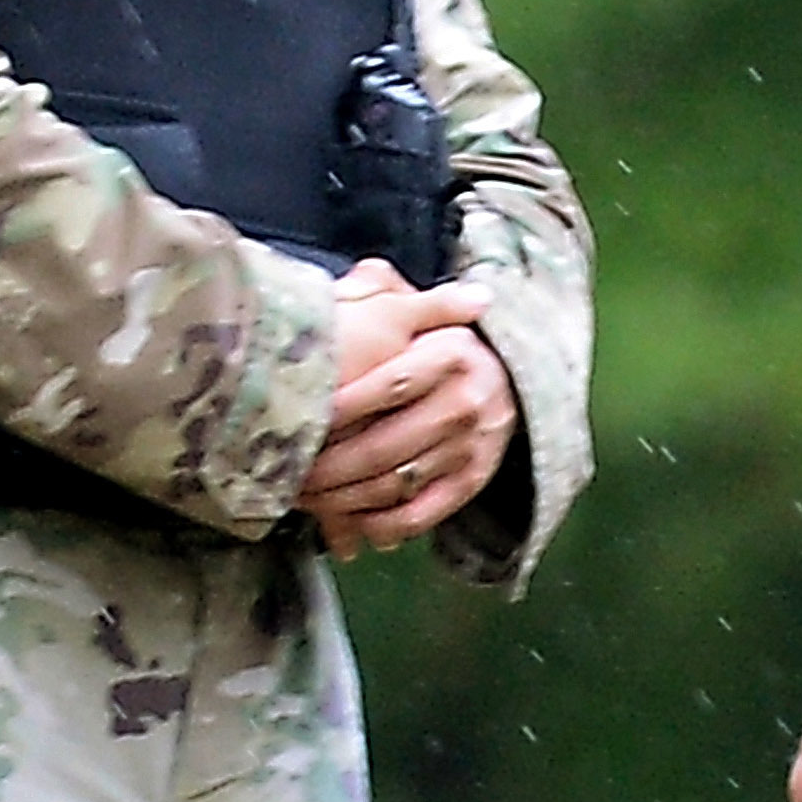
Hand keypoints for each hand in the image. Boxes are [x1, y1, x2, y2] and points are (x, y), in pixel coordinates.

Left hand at [303, 264, 506, 555]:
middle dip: (328, 469)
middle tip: (289, 475)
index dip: (340, 408)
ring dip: (343, 501)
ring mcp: (472, 445)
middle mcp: (467, 400)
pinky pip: (421, 515)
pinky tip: (352, 525)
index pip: (390, 385)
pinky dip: (382, 526)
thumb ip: (384, 289)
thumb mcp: (418, 309)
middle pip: (384, 446)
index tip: (300, 419)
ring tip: (307, 499)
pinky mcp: (474, 481)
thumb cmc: (439, 345)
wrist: (513, 381)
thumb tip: (360, 275)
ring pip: (395, 485)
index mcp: (453, 352)